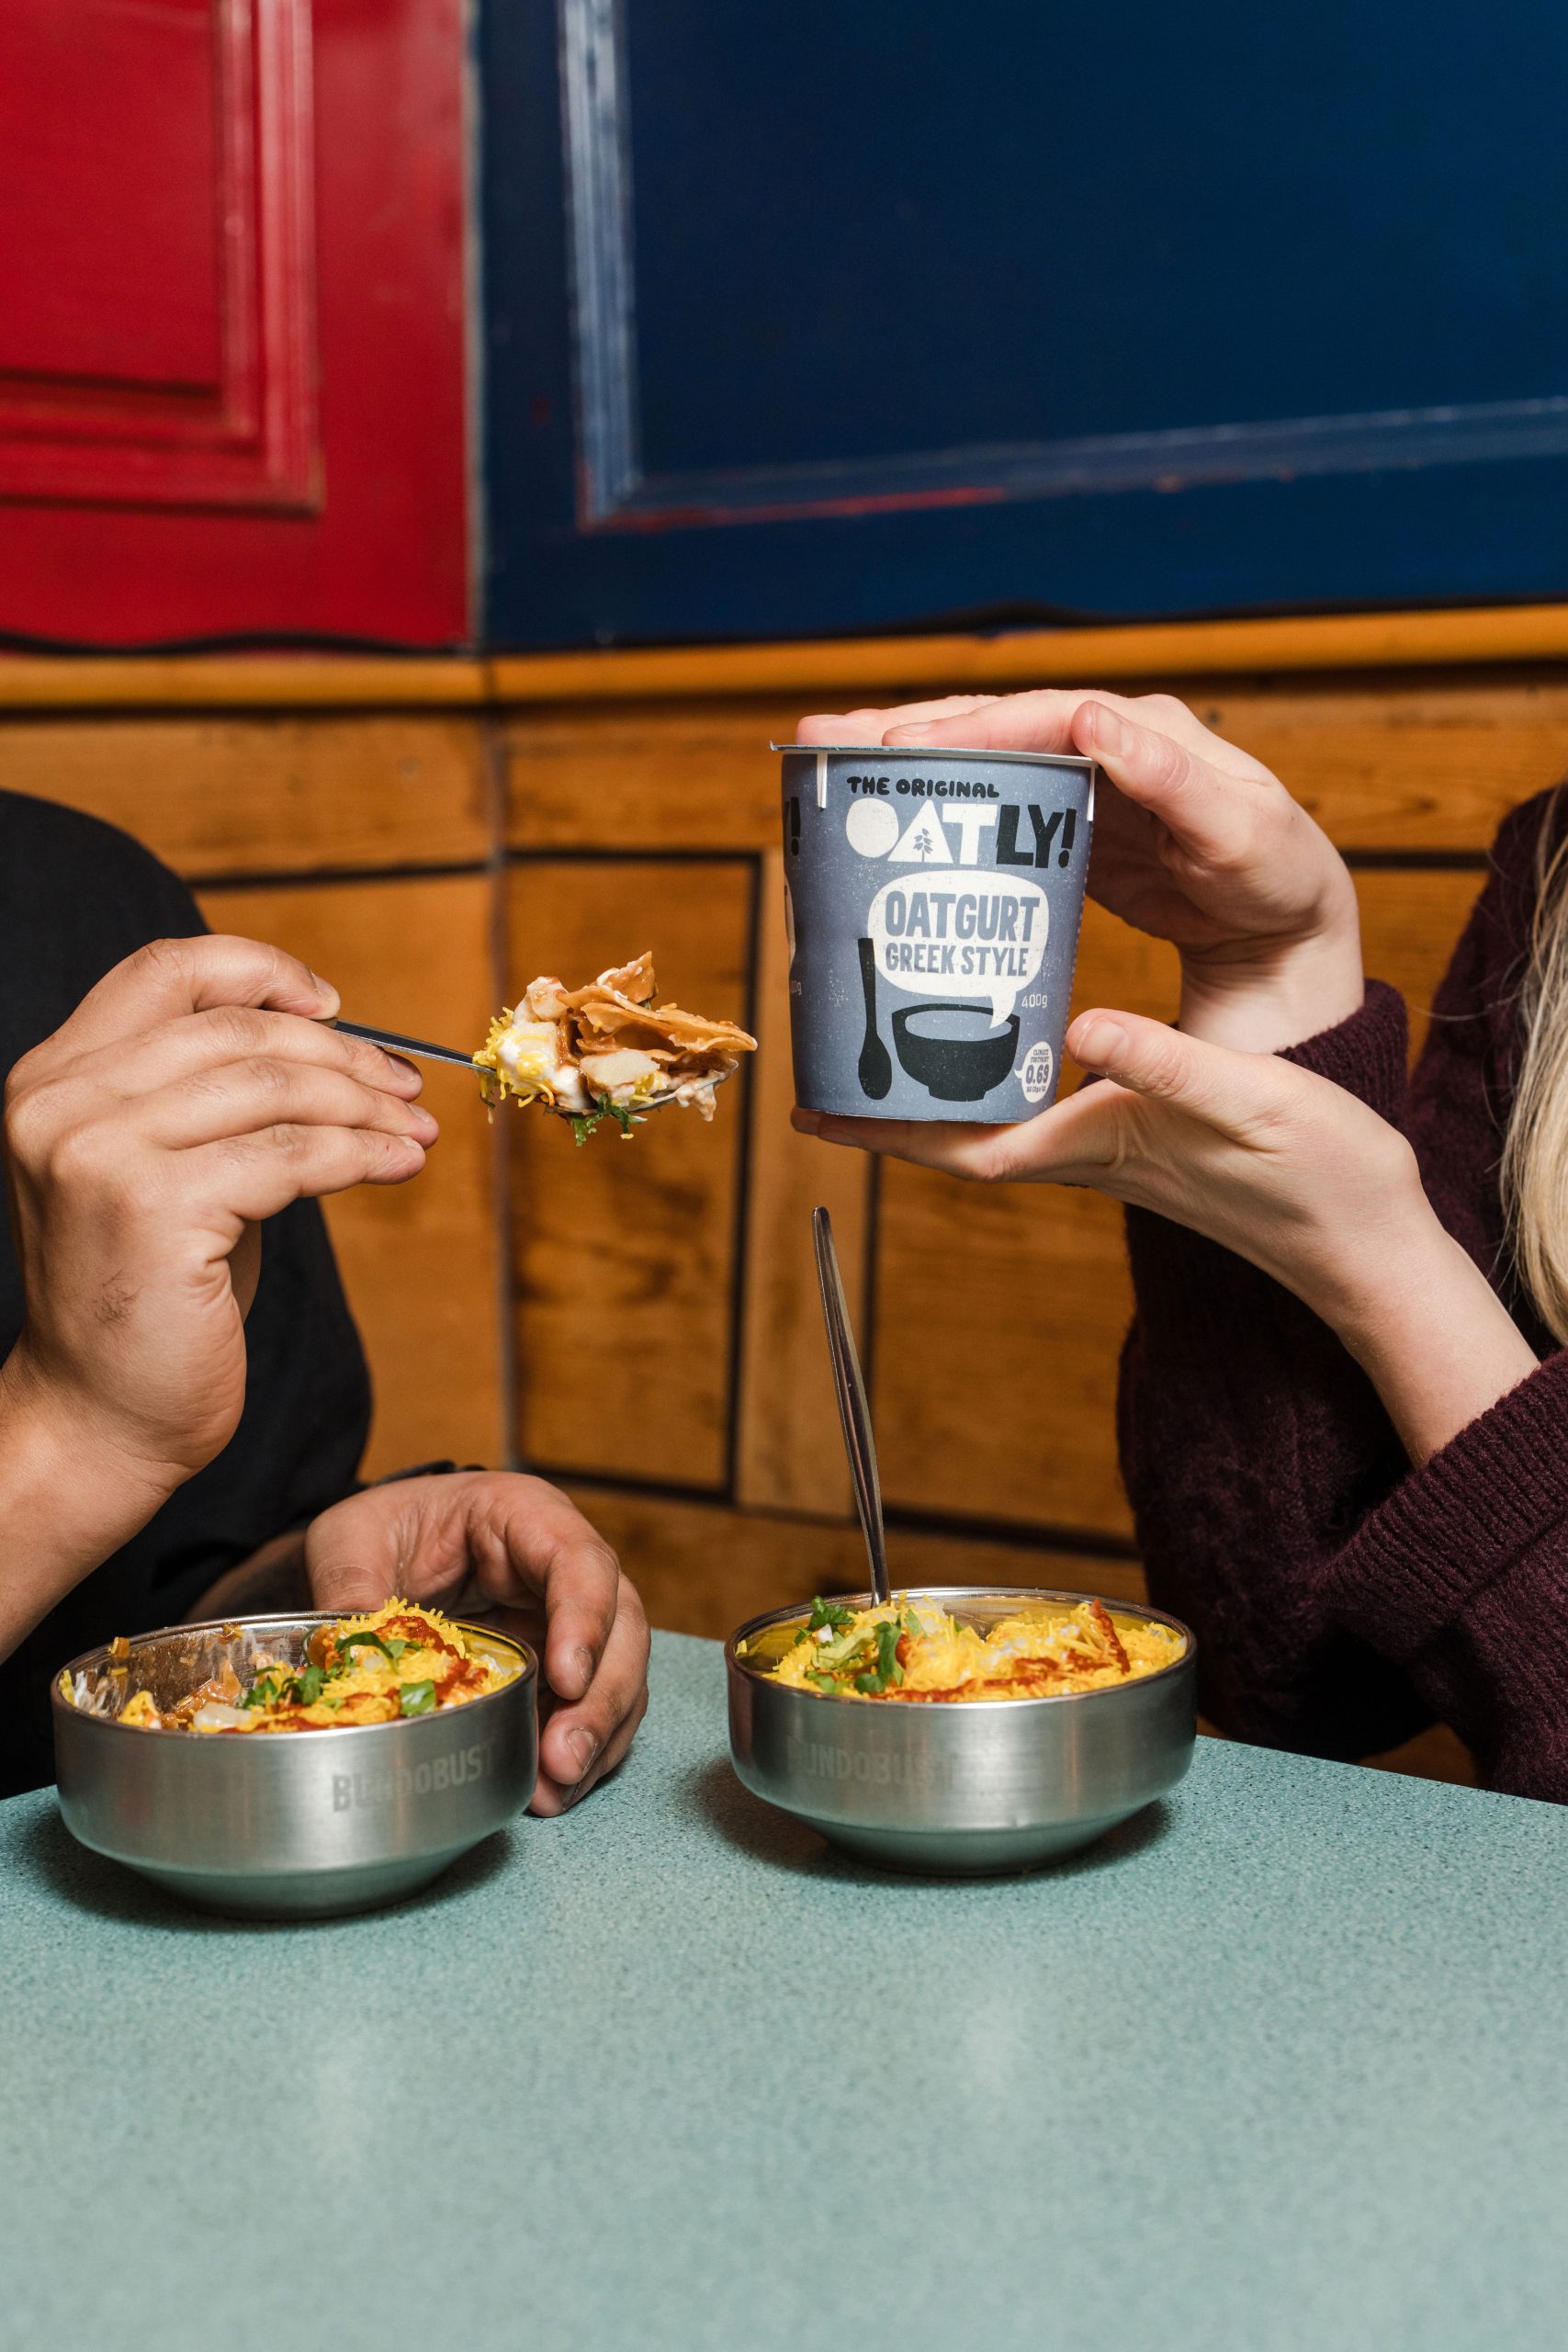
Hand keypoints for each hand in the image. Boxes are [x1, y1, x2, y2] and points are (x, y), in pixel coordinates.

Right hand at [2, 935, 434, 1504]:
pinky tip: (398, 1164)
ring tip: (415, 1130)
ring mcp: (97, 1150)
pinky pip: (291, 1157)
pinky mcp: (151, 1206)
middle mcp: (61, 1101)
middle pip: (237, 1031)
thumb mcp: (171, 1172)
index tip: (335, 1005)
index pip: (165, 971)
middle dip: (342, 1055)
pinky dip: (361, 1154)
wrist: (101, 1417)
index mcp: (56, 1077)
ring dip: (364, 1105)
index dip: (261, 972)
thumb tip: (338, 1047)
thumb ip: (216, 1101)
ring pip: (272, 1088)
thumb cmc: (151, 1299)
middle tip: (405, 1086)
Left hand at [304, 1472, 649, 1813]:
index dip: (584, 1620)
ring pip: (617, 1675)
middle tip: (564, 1759)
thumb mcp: (352, 1537)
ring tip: (554, 1791)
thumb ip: (352, 1585)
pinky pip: (590, 1709)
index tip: (566, 1679)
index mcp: (525, 1516)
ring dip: (596, 1737)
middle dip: (601, 1698)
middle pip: (620, 1627)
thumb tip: (355, 1662)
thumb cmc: (388, 1527)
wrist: (387, 1551)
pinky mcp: (560, 1667)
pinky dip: (581, 1752)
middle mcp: (564, 1568)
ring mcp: (568, 1620)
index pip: (578, 1561)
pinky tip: (551, 1791)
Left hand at [795, 1009, 1537, 1463]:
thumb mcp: (1249, 1100)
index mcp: (1095, 1145)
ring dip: (941, 1078)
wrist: (1370, 1236)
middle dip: (888, 1097)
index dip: (878, 1131)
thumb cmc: (1319, 1177)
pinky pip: (1045, 1098)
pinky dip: (1006, 1064)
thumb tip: (1088, 1024)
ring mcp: (1110, 1145)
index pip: (960, 1147)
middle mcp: (1087, 1151)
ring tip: (892, 1017)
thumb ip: (1166, 1063)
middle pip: (958, 1129)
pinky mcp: (1140, 1132)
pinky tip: (1003, 1019)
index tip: (807, 1109)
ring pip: (996, 1113)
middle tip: (829, 1039)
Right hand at [796, 690, 1362, 1050]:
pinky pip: (991, 803)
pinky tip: (880, 813)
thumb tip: (1090, 716)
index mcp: (1151, 733)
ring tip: (822, 759)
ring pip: (981, 758)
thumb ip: (1176, 777)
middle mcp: (1111, 743)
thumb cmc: (1280, 882)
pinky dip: (934, 803)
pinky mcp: (1071, 825)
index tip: (904, 751)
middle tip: (821, 739)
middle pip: (995, 724)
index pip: (1047, 714)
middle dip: (907, 728)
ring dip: (904, 757)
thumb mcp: (1242, 833)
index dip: (972, 727)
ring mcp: (1085, 783)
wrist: (1290, 934)